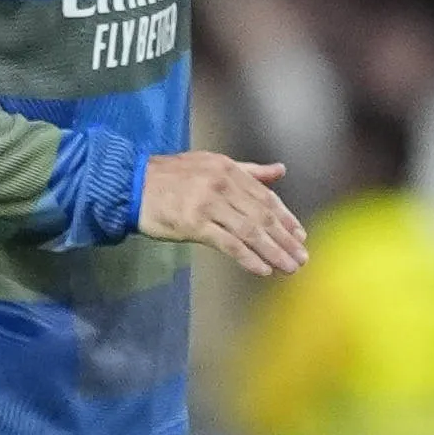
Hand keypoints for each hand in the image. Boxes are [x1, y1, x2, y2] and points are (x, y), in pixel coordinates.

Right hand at [139, 151, 307, 275]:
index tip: (300, 236)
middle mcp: (223, 184)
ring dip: (273, 251)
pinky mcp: (195, 224)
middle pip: (262, 216)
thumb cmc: (171, 178)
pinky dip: (248, 257)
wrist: (132, 185)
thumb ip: (248, 171)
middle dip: (285, 239)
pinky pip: (228, 243)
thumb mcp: (212, 165)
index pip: (266, 197)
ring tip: (289, 268)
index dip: (286, 218)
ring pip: (250, 231)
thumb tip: (280, 171)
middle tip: (301, 258)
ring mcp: (209, 204)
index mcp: (229, 169)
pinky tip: (262, 269)